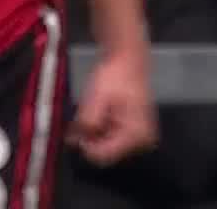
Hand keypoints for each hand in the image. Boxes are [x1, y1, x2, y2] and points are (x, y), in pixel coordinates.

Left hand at [69, 47, 156, 165]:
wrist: (129, 60)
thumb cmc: (115, 76)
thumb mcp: (97, 97)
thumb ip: (88, 121)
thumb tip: (75, 142)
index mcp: (136, 135)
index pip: (103, 156)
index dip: (85, 145)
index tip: (76, 130)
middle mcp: (142, 142)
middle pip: (105, 152)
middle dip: (90, 137)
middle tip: (83, 117)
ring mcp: (140, 138)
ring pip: (107, 146)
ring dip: (95, 132)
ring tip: (93, 110)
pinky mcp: (135, 133)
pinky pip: (112, 139)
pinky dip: (101, 129)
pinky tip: (99, 113)